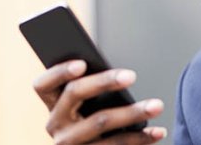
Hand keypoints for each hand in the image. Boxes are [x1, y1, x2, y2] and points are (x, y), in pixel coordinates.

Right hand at [33, 60, 165, 143]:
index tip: (82, 63)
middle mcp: (55, 124)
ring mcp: (70, 144)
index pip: (43, 84)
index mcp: (52, 104)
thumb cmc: (93, 117)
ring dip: (133, 112)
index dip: (59, 72)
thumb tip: (117, 72)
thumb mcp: (85, 104)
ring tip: (157, 105)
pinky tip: (157, 131)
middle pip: (75, 94)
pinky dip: (140, 137)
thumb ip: (91, 87)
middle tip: (131, 75)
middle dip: (104, 81)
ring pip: (100, 121)